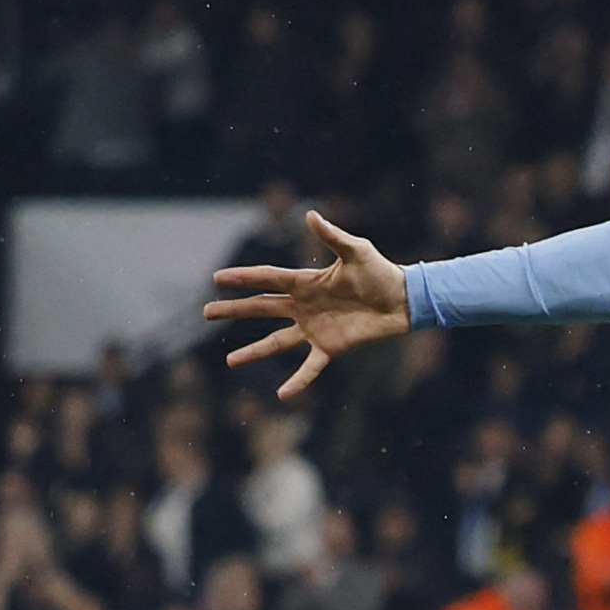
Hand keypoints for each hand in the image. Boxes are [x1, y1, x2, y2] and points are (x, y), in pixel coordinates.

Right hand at [206, 212, 413, 400]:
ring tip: (230, 361)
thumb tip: (310, 215)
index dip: (242, 278)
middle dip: (234, 311)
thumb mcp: (356, 250)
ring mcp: (314, 329)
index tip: (216, 278)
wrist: (403, 300)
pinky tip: (282, 395)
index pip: (267, 278)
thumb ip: (332, 236)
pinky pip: (309, 367)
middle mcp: (304, 306)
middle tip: (207, 312)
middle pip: (261, 309)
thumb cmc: (380, 272)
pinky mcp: (330, 347)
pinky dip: (297, 381)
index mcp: (305, 282)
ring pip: (276, 342)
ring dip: (254, 351)